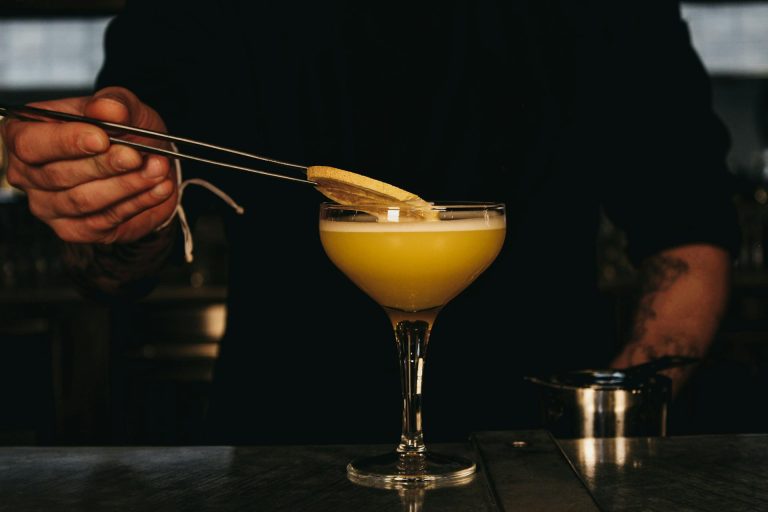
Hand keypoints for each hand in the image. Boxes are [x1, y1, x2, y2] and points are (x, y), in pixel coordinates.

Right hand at [2, 87, 177, 243]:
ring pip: (83, 200)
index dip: (65, 142)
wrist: (147, 164)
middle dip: (104, 165)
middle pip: (58, 175)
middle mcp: (28, 174)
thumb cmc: (124, 132)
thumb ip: (115, 104)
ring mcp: (48, 206)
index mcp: (25, 135)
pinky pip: (105, 220)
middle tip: (137, 156)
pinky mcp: (74, 230)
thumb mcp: (124, 108)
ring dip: (126, 185)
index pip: (30, 143)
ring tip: (157, 169)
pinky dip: (138, 203)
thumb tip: (107, 109)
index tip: (101, 138)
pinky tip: (160, 188)